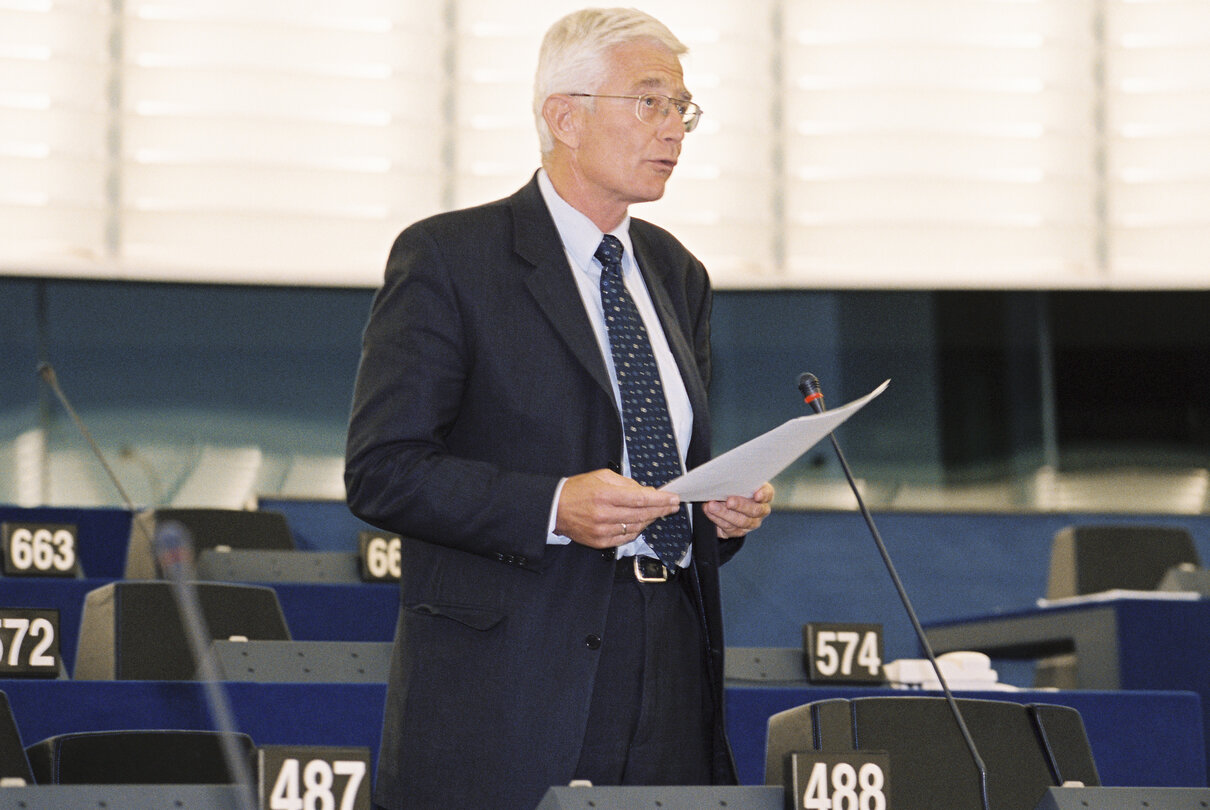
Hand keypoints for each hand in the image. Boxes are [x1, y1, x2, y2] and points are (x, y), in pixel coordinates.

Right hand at [555, 468, 680, 548]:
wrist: (555, 508)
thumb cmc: (577, 490)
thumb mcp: (601, 476)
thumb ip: (626, 483)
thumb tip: (646, 491)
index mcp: (605, 495)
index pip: (641, 499)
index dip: (660, 499)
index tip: (673, 498)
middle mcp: (604, 514)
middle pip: (642, 514)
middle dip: (661, 510)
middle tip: (673, 506)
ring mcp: (602, 530)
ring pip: (636, 527)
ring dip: (650, 520)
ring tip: (658, 513)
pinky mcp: (600, 542)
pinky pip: (625, 538)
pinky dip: (637, 530)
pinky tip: (642, 523)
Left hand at [704, 482, 773, 538]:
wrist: (726, 501)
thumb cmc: (735, 488)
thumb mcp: (738, 481)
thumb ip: (738, 480)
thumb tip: (726, 477)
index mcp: (764, 495)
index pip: (767, 494)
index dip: (763, 495)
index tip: (756, 495)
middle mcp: (761, 510)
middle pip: (755, 510)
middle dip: (740, 505)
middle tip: (729, 501)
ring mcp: (751, 523)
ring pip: (741, 522)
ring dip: (724, 513)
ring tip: (712, 506)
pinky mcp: (738, 531)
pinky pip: (729, 528)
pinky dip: (717, 519)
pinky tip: (709, 511)